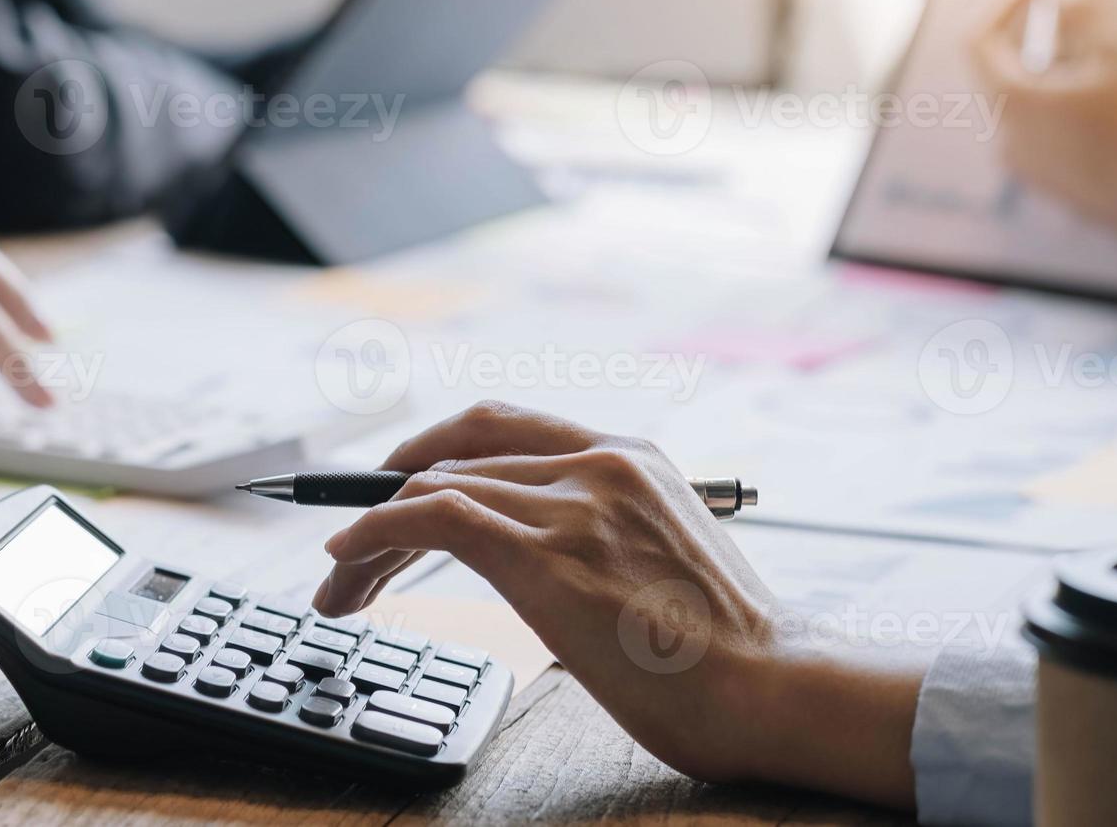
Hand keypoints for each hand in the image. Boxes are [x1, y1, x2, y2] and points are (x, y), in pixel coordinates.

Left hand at [312, 402, 923, 808]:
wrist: (776, 688)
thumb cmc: (731, 652)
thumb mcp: (665, 560)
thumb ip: (604, 538)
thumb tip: (539, 564)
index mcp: (632, 458)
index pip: (504, 427)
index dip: (435, 452)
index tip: (397, 489)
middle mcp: (598, 464)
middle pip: (457, 452)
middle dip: (390, 490)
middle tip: (354, 537)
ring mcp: (571, 504)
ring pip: (432, 488)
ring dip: (368, 533)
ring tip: (340, 585)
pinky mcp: (545, 555)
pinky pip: (430, 518)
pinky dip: (372, 533)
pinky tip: (347, 559)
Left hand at [974, 0, 1116, 271]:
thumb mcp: (1116, 55)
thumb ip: (1080, 17)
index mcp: (1008, 103)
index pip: (977, 39)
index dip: (1006, 2)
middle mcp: (1002, 136)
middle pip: (1006, 67)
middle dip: (1042, 35)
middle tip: (1081, 9)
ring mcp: (1022, 165)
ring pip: (1029, 101)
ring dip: (1057, 72)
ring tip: (1103, 65)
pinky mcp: (1045, 183)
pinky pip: (1045, 133)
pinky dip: (1065, 108)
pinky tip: (1108, 110)